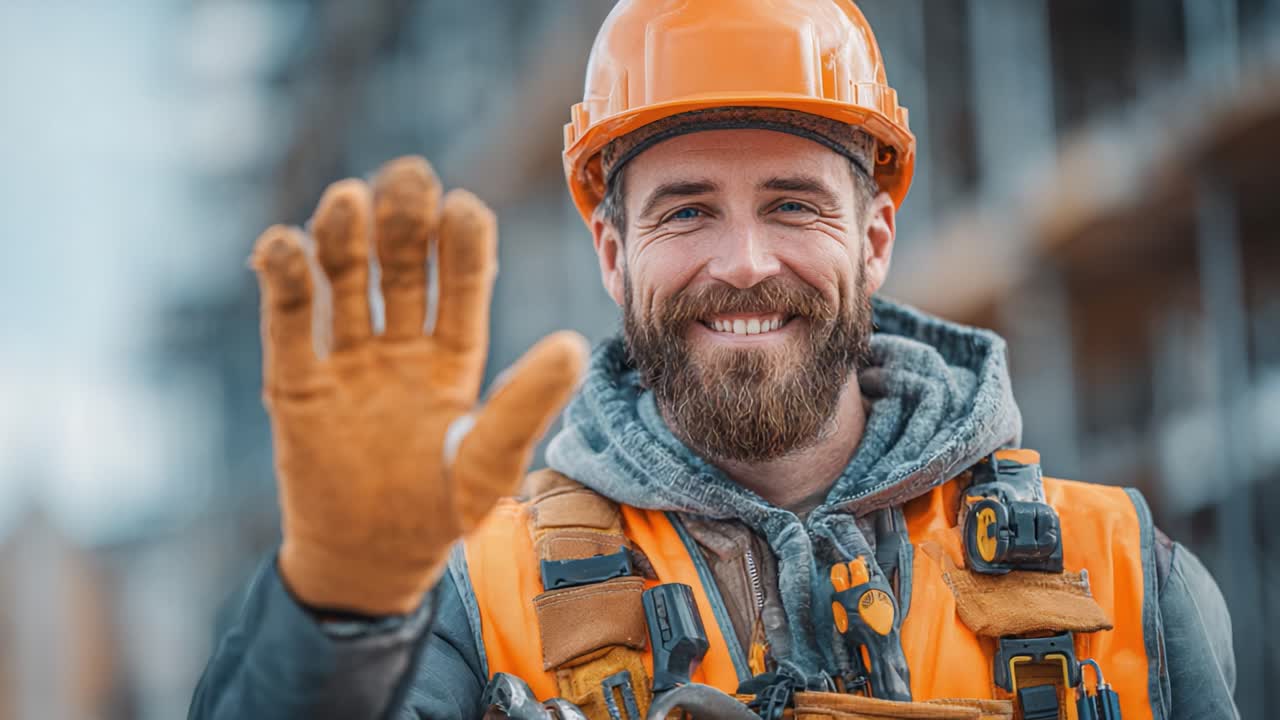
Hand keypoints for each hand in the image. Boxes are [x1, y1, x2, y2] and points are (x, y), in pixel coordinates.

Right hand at [251, 156, 586, 614]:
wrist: (369, 563)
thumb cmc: (440, 512)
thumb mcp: (490, 461)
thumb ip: (526, 404)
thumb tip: (574, 344)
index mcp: (455, 355)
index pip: (462, 284)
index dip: (462, 245)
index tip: (463, 207)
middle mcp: (402, 345)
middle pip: (401, 268)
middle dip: (403, 221)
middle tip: (406, 177)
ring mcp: (347, 360)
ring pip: (344, 283)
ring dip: (343, 237)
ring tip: (346, 201)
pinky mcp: (296, 382)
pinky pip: (289, 323)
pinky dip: (283, 281)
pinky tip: (283, 244)